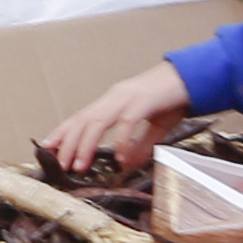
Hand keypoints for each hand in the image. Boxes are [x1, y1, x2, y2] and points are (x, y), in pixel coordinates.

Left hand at [42, 62, 196, 176]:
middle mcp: (115, 97)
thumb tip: (126, 164)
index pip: (82, 117)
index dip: (63, 131)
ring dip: (85, 144)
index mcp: (113, 101)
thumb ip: (139, 144)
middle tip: (60, 164)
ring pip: (98, 121)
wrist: (195, 77)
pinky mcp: (145, 100)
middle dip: (68, 142)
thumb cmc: (172, 99)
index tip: (48, 146)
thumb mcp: (153, 127)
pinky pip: (127, 122)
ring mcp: (128, 97)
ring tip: (78, 165)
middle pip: (83, 120)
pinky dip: (122, 140)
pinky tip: (120, 157)